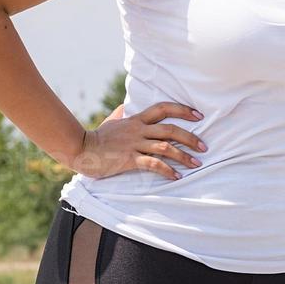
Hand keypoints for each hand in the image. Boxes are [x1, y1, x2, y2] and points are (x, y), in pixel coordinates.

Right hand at [73, 102, 206, 180]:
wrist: (80, 148)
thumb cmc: (97, 137)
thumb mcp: (112, 121)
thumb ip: (122, 113)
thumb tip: (126, 107)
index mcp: (136, 119)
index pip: (163, 109)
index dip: (182, 110)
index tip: (198, 115)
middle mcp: (138, 130)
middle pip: (170, 129)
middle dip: (190, 137)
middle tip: (204, 146)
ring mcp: (134, 144)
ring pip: (165, 147)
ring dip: (183, 156)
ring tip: (196, 164)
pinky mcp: (128, 159)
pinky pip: (152, 164)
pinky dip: (167, 170)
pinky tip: (176, 177)